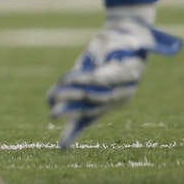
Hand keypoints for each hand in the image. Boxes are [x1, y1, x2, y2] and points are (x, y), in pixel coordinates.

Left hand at [46, 10, 181, 147]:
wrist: (131, 47)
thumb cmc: (121, 39)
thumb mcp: (115, 37)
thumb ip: (107, 48)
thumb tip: (94, 59)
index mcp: (131, 73)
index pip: (106, 79)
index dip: (87, 79)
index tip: (68, 78)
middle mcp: (123, 92)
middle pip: (95, 97)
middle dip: (72, 98)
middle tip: (52, 99)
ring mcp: (113, 102)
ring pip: (90, 110)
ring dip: (70, 113)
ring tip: (52, 114)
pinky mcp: (102, 107)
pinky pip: (89, 121)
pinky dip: (75, 132)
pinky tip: (63, 146)